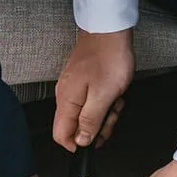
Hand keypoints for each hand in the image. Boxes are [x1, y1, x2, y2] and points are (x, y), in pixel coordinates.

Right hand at [54, 28, 135, 151]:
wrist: (110, 31)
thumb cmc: (108, 58)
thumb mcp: (103, 96)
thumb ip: (90, 121)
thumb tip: (81, 141)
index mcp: (67, 102)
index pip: (60, 135)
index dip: (78, 145)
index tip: (95, 142)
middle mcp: (65, 96)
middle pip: (75, 127)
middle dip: (96, 128)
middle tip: (112, 117)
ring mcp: (73, 89)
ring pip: (85, 115)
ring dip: (103, 115)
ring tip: (115, 102)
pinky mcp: (82, 82)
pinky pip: (90, 102)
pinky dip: (104, 103)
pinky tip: (114, 95)